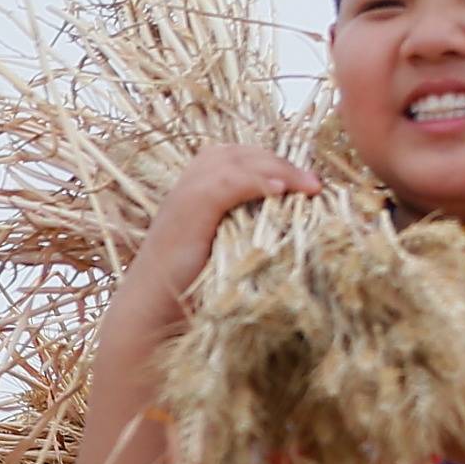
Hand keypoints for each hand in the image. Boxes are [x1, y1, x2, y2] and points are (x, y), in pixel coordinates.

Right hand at [130, 145, 321, 313]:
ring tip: (308, 186)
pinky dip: (258, 181)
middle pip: (242, 153)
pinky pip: (230, 181)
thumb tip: (289, 216)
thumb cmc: (187, 287)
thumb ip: (243, 224)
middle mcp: (188, 183)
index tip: (306, 182)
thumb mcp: (223, 246)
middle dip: (281, 163)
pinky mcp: (190, 207)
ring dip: (278, 170)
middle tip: (313, 183)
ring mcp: (186, 193)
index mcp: (194, 187)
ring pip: (239, 162)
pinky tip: (281, 191)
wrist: (151, 309)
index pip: (240, 157)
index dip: (273, 163)